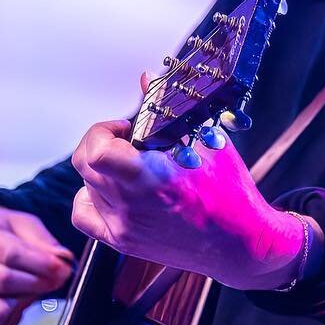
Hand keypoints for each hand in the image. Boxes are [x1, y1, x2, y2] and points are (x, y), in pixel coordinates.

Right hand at [0, 206, 75, 324]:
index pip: (10, 254)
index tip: (62, 267)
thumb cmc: (1, 234)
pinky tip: (16, 300)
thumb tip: (62, 259)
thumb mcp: (22, 224)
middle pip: (5, 282)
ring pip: (0, 310)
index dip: (41, 263)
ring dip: (24, 302)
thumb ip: (43, 241)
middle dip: (38, 283)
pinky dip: (14, 318)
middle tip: (57, 279)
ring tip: (31, 289)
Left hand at [69, 76, 315, 290]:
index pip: (96, 150)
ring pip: (86, 185)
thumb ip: (168, 113)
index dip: (104, 131)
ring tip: (131, 169)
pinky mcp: (124, 242)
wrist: (241, 244)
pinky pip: (84, 215)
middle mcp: (131, 204)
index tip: (126, 128)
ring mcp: (124, 226)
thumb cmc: (231, 194)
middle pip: (85, 163)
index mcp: (150, 178)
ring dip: (102, 169)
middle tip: (127, 142)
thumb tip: (146, 79)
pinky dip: (89, 198)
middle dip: (102, 142)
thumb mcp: (207, 144)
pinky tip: (111, 192)